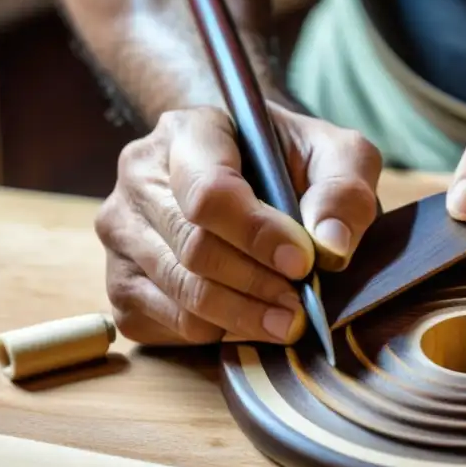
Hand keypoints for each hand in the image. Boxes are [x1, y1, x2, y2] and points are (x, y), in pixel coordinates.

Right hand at [96, 102, 381, 344]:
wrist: (248, 174)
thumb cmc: (292, 163)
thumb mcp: (337, 156)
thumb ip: (344, 190)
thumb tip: (330, 246)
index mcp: (187, 132)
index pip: (209, 194)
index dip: (258, 235)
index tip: (303, 262)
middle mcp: (139, 177)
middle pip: (193, 250)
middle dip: (255, 285)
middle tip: (302, 308)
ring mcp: (122, 232)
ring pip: (179, 293)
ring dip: (241, 317)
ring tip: (286, 322)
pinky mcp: (121, 282)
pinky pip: (165, 324)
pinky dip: (214, 334)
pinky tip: (248, 320)